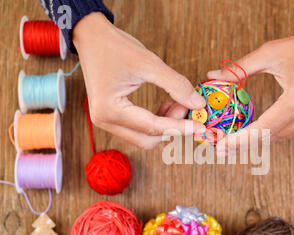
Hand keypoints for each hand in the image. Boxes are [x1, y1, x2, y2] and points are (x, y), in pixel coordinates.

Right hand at [73, 13, 205, 148]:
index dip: (181, 127)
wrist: (91, 36)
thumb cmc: (115, 47)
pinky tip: (167, 106)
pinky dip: (156, 122)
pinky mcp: (111, 117)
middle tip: (188, 108)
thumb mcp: (149, 63)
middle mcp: (105, 121)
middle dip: (172, 128)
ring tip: (178, 104)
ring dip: (165, 125)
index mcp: (110, 110)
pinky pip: (138, 129)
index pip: (153, 127)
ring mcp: (106, 121)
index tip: (202, 127)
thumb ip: (176, 85)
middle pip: (148, 139)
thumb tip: (198, 104)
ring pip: (144, 136)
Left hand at [208, 25, 293, 155]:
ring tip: (235, 141)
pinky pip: (291, 132)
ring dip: (258, 140)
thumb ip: (240, 68)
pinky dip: (273, 133)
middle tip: (222, 147)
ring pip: (281, 138)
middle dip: (244, 144)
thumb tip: (213, 77)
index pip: (264, 128)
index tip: (221, 146)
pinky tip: (257, 132)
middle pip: (271, 138)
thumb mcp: (270, 52)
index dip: (241, 140)